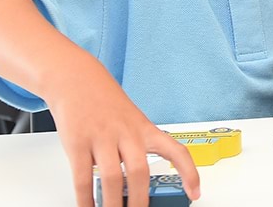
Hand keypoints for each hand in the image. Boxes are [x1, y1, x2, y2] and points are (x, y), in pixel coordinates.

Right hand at [46, 70, 199, 206]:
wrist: (76, 78)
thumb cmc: (107, 104)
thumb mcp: (132, 121)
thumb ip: (138, 148)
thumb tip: (138, 186)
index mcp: (146, 129)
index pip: (176, 151)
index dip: (189, 173)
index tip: (195, 194)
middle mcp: (127, 133)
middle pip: (139, 172)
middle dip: (141, 201)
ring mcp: (101, 137)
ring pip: (111, 178)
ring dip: (113, 204)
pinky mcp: (77, 142)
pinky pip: (82, 177)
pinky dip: (86, 199)